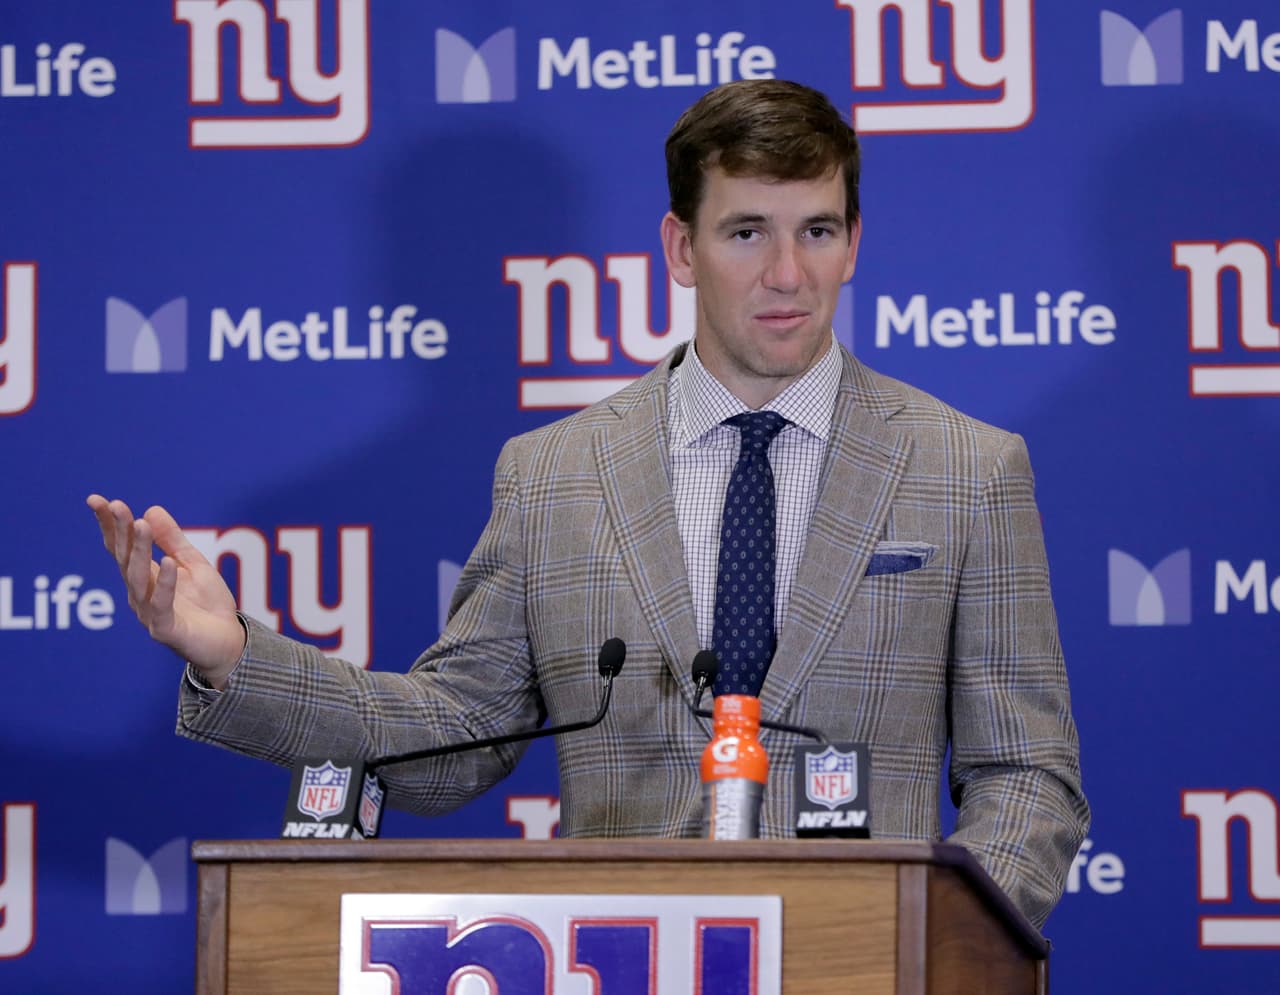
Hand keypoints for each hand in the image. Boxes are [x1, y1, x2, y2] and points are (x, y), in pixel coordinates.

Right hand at [86, 495, 246, 688]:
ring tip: (140, 525)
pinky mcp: (166, 630)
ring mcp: (150, 613)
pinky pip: (162, 605)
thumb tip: (151, 509)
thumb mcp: (193, 565)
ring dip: (139, 551)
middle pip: (126, 559)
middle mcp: (141, 594)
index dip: (109, 525)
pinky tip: (167, 562)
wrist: (229, 642)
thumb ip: (174, 541)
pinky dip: (165, 583)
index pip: (121, 547)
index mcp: (145, 577)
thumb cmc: (208, 605)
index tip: (98, 500)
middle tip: (117, 506)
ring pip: (139, 579)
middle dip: (120, 532)